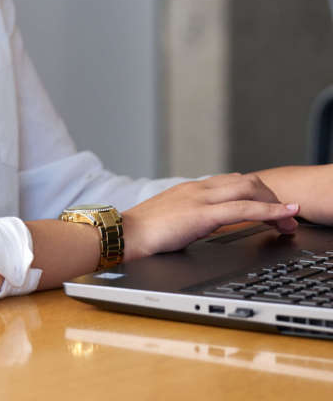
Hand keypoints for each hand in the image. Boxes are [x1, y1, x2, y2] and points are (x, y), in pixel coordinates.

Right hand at [121, 173, 298, 261]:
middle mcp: (198, 188)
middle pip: (246, 181)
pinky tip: (283, 216)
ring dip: (275, 203)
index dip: (257, 193)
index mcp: (191, 189)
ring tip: (290, 220)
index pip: (232, 181)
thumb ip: (191, 216)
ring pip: (249, 189)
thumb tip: (207, 226)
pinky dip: (269, 211)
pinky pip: (243, 209)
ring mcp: (200, 198)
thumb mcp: (173, 219)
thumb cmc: (144, 232)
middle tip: (286, 217)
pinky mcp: (202, 214)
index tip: (271, 210)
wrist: (125, 234)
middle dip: (271, 197)